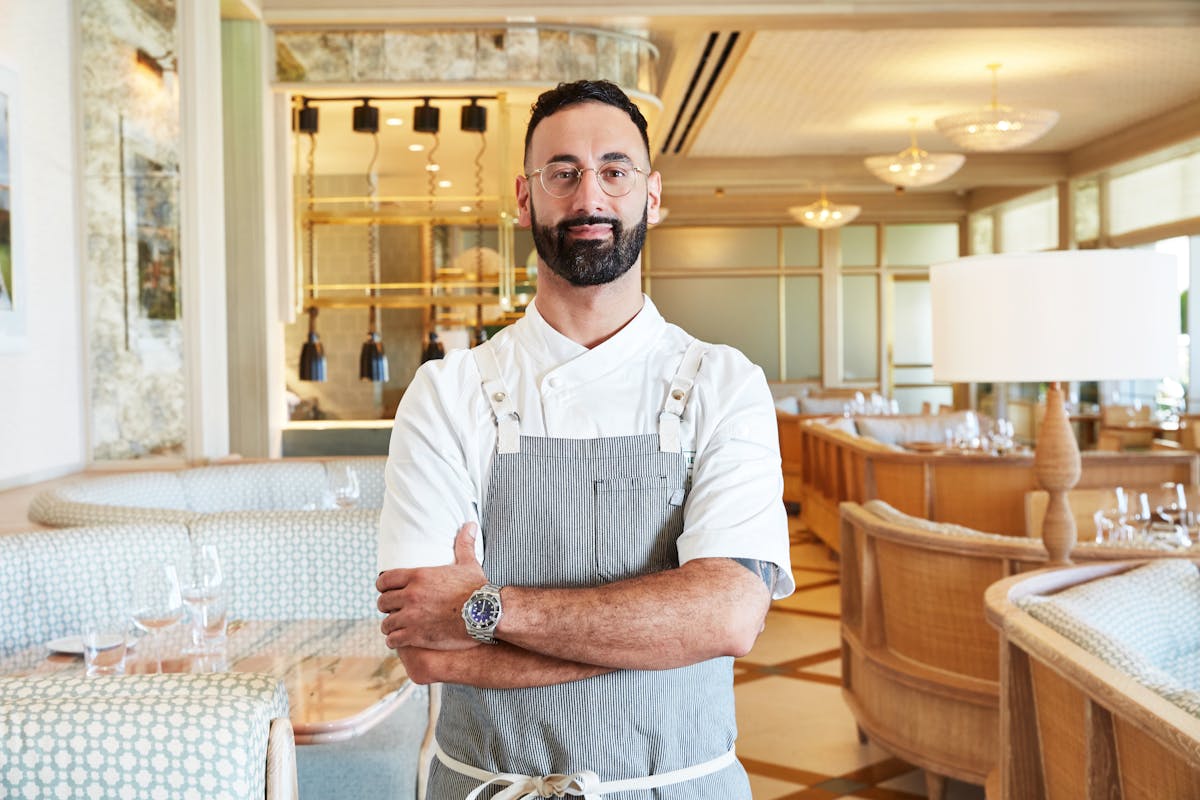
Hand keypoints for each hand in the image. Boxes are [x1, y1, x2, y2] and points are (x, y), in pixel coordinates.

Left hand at [377, 522, 486, 650]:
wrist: (486, 613)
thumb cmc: (478, 589)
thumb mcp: (469, 564)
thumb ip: (464, 545)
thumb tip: (470, 525)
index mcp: (418, 576)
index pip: (384, 580)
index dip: (383, 586)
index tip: (388, 591)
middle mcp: (411, 595)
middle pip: (382, 602)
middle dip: (387, 607)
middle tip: (394, 611)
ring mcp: (412, 616)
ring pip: (386, 623)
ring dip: (390, 626)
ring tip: (396, 628)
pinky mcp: (417, 635)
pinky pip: (393, 639)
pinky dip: (395, 640)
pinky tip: (400, 640)